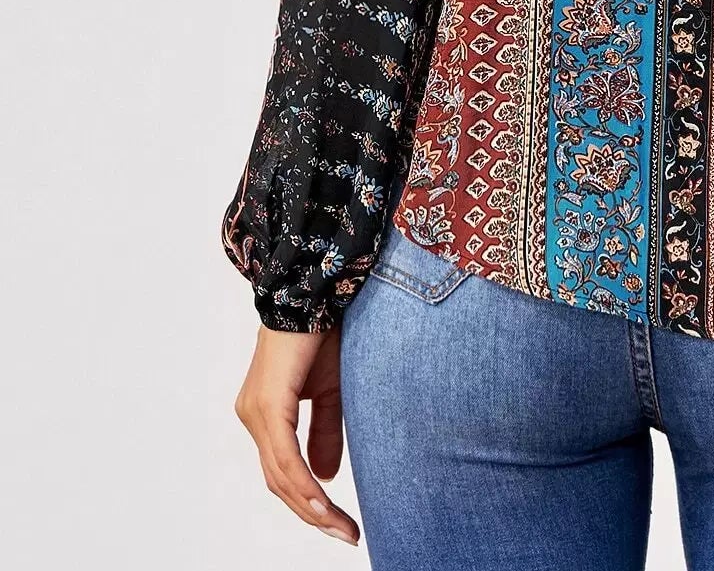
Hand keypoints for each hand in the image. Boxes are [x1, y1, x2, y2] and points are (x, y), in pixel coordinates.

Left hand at [233, 322, 360, 546]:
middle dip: (314, 514)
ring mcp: (256, 412)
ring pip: (280, 476)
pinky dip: (303, 483)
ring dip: (312, 507)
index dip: (311, 503)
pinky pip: (283, 456)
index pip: (285, 473)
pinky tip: (322, 502)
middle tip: (346, 535)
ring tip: (341, 528)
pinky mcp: (267, 404)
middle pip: (280, 483)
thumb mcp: (332, 391)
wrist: (315, 290)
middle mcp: (253, 417)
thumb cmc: (322, 334)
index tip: (342, 526)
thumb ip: (325, 432)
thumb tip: (327, 476)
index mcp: (266, 415)